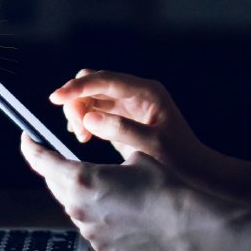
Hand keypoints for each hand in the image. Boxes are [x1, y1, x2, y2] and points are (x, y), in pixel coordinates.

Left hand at [19, 133, 187, 250]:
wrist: (181, 222)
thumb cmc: (161, 186)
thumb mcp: (132, 156)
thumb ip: (102, 161)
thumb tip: (96, 164)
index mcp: (82, 179)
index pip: (42, 161)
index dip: (31, 148)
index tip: (27, 139)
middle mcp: (78, 206)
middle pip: (54, 183)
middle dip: (57, 169)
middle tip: (65, 158)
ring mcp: (87, 229)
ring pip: (71, 205)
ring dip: (79, 193)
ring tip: (105, 186)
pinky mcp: (98, 244)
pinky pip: (88, 223)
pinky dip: (95, 213)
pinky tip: (117, 208)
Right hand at [49, 70, 215, 180]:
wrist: (195, 171)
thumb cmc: (180, 159)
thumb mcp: (152, 146)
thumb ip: (121, 130)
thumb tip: (89, 117)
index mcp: (147, 92)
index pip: (106, 80)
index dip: (78, 87)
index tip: (55, 98)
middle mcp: (136, 92)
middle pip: (95, 82)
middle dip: (77, 100)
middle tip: (77, 129)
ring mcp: (129, 103)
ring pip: (92, 95)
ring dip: (79, 112)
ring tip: (81, 137)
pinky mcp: (122, 116)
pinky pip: (95, 108)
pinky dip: (84, 119)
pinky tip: (83, 136)